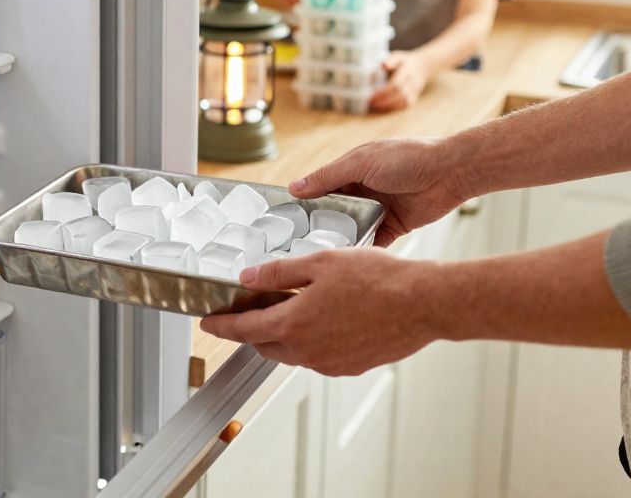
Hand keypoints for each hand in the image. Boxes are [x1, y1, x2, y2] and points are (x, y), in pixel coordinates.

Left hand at [200, 251, 438, 375]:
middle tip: (251, 310)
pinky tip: (325, 319)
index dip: (222, 325)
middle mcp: (307, 351)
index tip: (209, 322)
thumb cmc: (378, 280)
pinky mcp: (349, 367)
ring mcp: (328, 363)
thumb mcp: (321, 263)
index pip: (244, 329)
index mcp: (293, 324)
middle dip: (253, 328)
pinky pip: (318, 356)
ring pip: (292, 352)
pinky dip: (311, 340)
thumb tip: (249, 278)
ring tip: (292, 308)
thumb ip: (279, 272)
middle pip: (266, 344)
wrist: (421, 304)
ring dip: (284, 334)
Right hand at [289, 137, 471, 246]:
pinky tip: (349, 260)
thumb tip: (294, 187)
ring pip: (352, 229)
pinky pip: (372, 241)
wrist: (450, 172)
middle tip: (300, 244)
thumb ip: (328, 176)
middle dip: (321, 225)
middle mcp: (362, 190)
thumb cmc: (407, 158)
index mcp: (351, 170)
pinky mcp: (393, 226)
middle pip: (335, 212)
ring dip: (342, 239)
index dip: (305, 202)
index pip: (321, 187)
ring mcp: (377, 209)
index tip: (286, 220)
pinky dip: (363, 249)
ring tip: (322, 254)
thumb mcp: (361, 163)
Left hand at [370, 50, 429, 111]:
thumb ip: (391, 60)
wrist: (423, 66)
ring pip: (403, 102)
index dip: (384, 91)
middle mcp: (412, 82)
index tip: (372, 94)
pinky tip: (384, 107)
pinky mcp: (415, 97)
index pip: (396, 84)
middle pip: (399, 94)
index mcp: (407, 71)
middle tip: (370, 102)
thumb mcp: (398, 57)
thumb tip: (383, 65)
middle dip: (384, 100)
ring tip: (375, 106)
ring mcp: (415, 90)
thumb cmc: (405, 62)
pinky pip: (406, 105)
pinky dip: (395, 108)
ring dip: (389, 106)